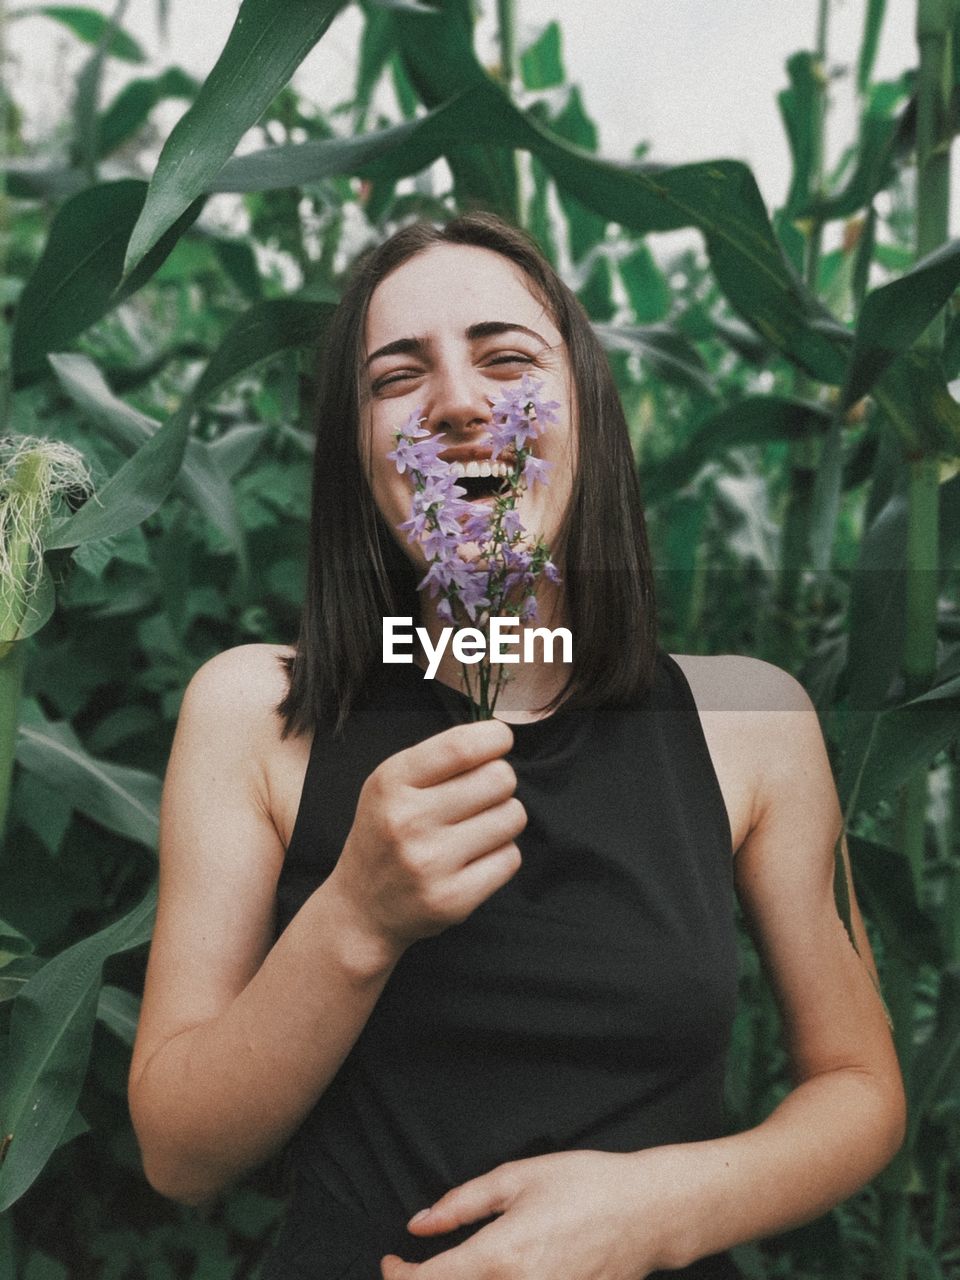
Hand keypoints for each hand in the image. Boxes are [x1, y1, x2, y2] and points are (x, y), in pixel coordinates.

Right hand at [329, 719, 525, 954]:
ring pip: (512, 817)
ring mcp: (431, 863)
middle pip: (499, 779)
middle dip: (500, 781)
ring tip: (476, 829)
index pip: (461, 747)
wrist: (361, 910)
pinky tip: (474, 859)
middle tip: (482, 795)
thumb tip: (500, 737)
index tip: (500, 740)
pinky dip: (501, 855)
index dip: (494, 738)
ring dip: (504, 818)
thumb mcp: (391, 786)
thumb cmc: (386, 834)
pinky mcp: (453, 899)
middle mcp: (408, 821)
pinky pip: (511, 858)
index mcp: (391, 783)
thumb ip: (439, 758)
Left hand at [380, 1150, 678, 1278]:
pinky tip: (488, 1279)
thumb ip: (462, 1203)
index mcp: (500, 1256)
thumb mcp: (518, 1177)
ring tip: (451, 1274)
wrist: (649, 1212)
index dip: (399, 1276)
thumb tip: (419, 1224)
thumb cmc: (586, 1184)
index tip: (391, 1261)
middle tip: (415, 1272)